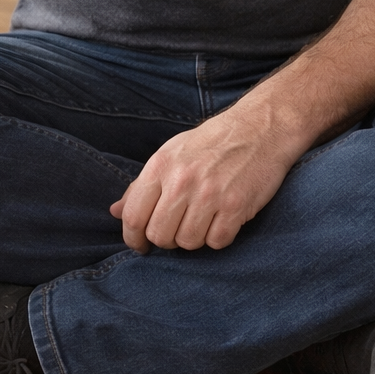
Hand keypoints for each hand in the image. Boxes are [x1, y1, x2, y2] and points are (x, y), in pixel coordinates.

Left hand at [110, 106, 295, 252]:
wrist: (259, 128)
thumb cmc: (211, 143)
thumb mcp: (170, 154)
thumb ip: (141, 185)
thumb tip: (115, 211)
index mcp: (160, 166)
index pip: (134, 216)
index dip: (133, 239)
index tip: (141, 245)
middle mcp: (182, 180)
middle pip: (159, 235)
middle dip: (166, 240)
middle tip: (177, 230)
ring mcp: (210, 194)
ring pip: (188, 243)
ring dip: (194, 238)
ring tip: (203, 219)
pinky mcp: (236, 206)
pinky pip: (217, 242)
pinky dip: (218, 237)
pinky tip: (222, 220)